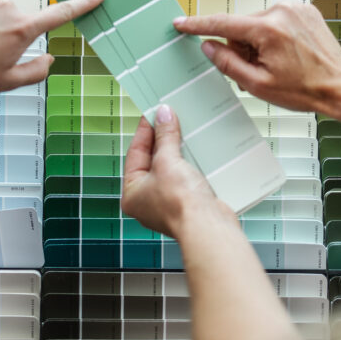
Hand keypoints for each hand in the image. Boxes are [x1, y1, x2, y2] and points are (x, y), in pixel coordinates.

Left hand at [121, 105, 233, 238]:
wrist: (208, 226)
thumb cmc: (180, 204)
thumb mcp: (167, 161)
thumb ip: (165, 137)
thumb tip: (163, 115)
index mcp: (132, 193)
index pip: (135, 153)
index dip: (145, 131)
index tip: (154, 113)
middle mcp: (147, 201)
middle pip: (152, 161)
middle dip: (162, 140)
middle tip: (169, 117)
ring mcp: (168, 203)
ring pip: (170, 169)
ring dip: (178, 150)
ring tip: (184, 130)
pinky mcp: (187, 204)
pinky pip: (185, 177)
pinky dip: (190, 164)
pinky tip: (197, 150)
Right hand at [173, 3, 340, 115]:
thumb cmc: (304, 90)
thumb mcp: (258, 84)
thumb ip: (227, 63)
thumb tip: (207, 46)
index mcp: (268, 29)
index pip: (222, 24)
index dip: (197, 25)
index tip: (179, 23)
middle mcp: (281, 11)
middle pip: (242, 27)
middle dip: (242, 48)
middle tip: (257, 71)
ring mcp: (295, 7)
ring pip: (258, 24)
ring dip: (258, 42)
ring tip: (277, 65)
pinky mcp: (305, 9)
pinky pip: (276, 20)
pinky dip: (273, 35)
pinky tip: (287, 54)